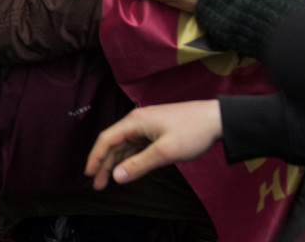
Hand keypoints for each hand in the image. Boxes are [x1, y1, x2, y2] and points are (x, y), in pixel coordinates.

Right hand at [85, 100, 222, 189]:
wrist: (216, 119)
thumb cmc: (191, 132)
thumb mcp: (165, 152)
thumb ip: (139, 165)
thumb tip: (116, 177)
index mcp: (134, 122)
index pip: (106, 140)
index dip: (95, 158)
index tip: (88, 175)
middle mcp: (136, 122)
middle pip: (113, 143)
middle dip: (104, 164)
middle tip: (98, 185)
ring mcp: (145, 126)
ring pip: (124, 146)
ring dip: (115, 162)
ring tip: (108, 180)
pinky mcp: (154, 131)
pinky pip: (135, 145)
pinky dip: (128, 158)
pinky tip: (126, 168)